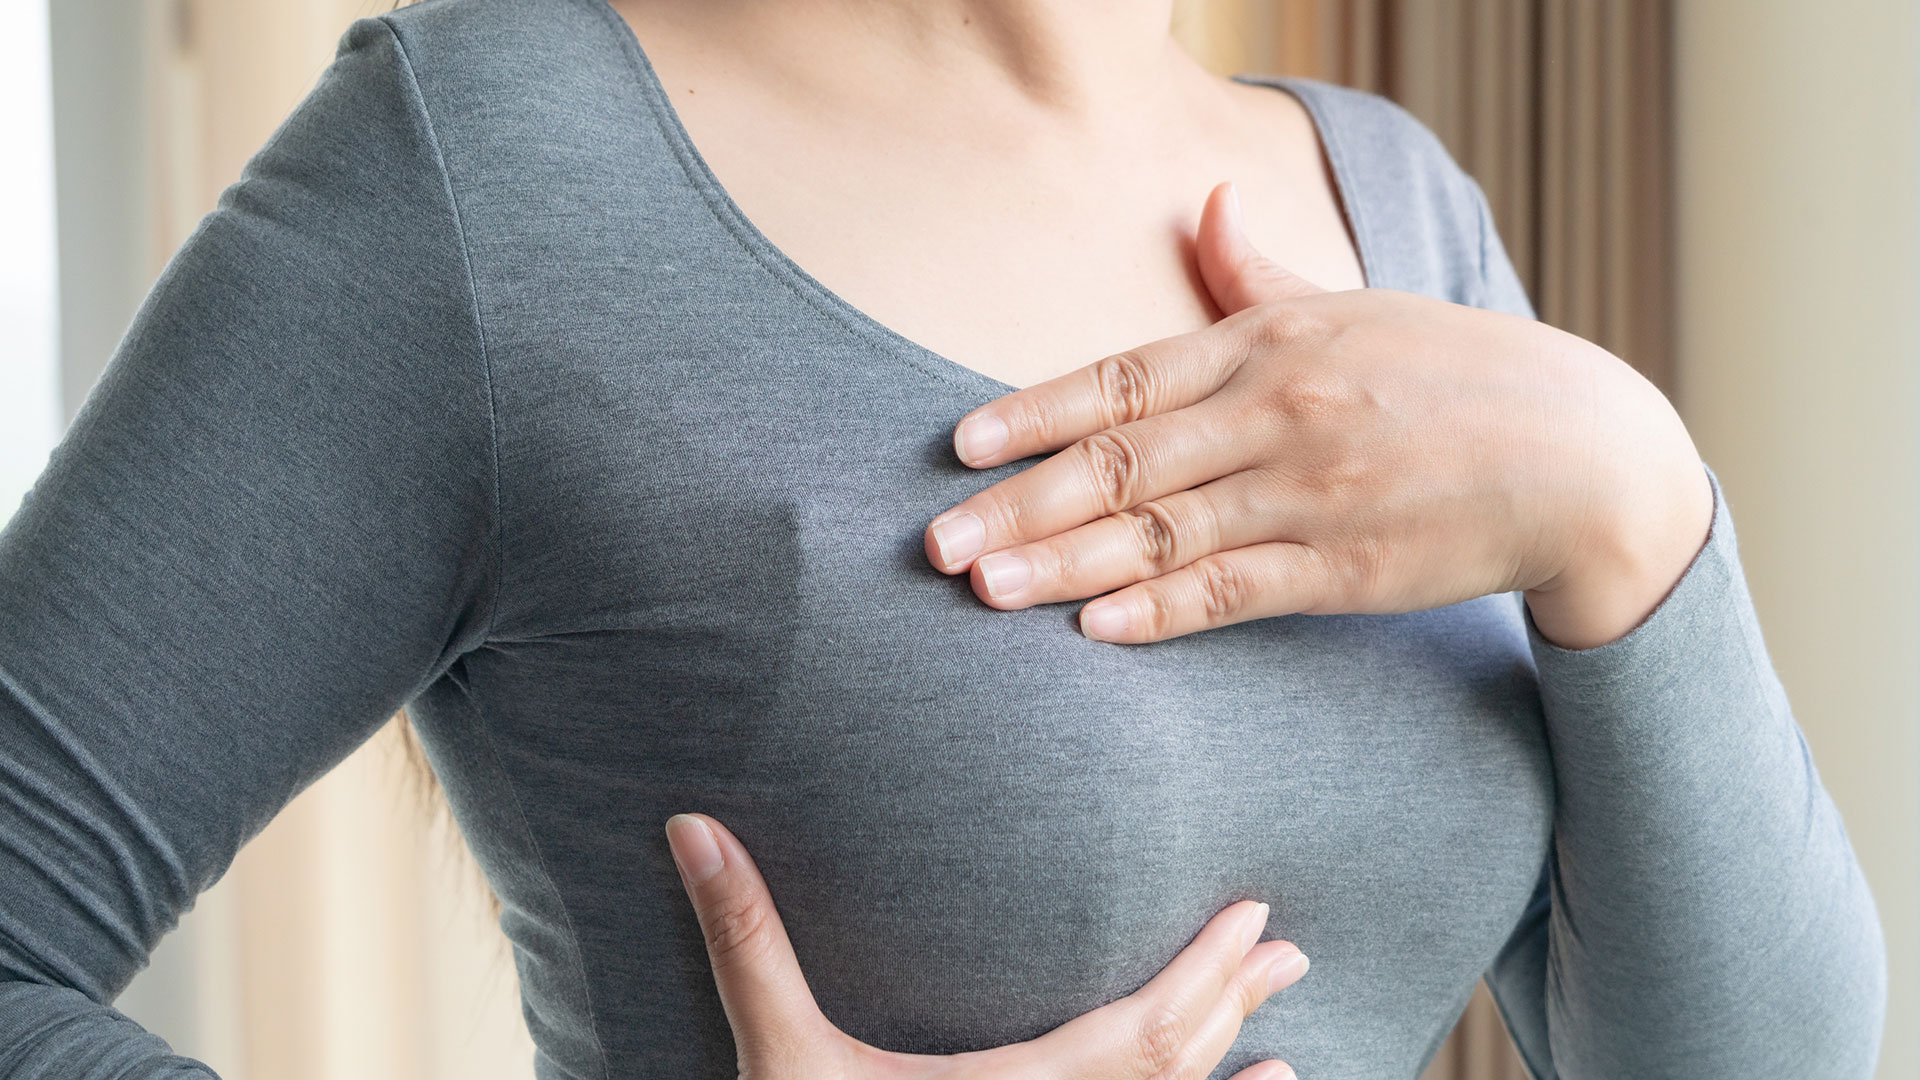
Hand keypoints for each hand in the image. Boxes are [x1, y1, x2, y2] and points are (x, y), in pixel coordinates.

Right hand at [664, 813, 1308, 1079]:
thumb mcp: (774, 1059)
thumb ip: (746, 943)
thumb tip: (693, 827)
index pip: (1142, 1033)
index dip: (1204, 974)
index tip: (1253, 916)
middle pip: (1173, 1070)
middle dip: (1231, 1002)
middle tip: (1288, 948)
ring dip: (1226, 1066)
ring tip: (1284, 1032)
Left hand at [922, 182, 1711, 649]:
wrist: (1585, 453)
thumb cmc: (1456, 373)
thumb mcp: (1354, 306)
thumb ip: (1258, 272)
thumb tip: (1203, 205)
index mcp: (1269, 343)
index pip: (1125, 378)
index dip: (1034, 411)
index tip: (958, 445)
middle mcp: (1279, 410)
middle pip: (1123, 461)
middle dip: (1020, 503)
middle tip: (936, 542)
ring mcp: (1313, 491)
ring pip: (1166, 530)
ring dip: (1067, 564)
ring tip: (984, 590)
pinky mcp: (1350, 568)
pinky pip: (1239, 591)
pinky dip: (1166, 611)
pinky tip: (1097, 629)